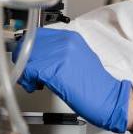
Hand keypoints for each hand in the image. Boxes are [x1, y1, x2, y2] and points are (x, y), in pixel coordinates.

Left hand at [13, 28, 132, 132]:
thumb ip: (58, 54)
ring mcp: (60, 55)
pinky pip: (30, 71)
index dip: (28, 48)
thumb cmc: (94, 85)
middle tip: (28, 75)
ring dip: (25, 72)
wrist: (109, 98)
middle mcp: (65, 42)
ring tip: (33, 82)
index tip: (26, 60)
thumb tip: (37, 58)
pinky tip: (35, 87)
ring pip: (27, 57)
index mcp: (70, 37)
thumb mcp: (77, 59)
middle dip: (24, 60)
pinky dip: (28, 80)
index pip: (37, 35)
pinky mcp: (55, 70)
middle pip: (29, 45)